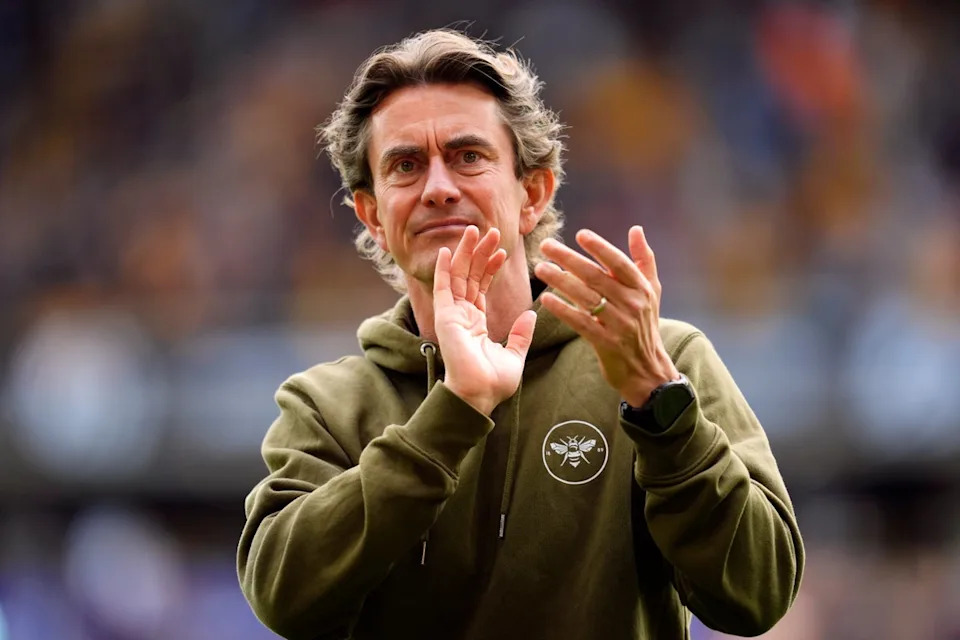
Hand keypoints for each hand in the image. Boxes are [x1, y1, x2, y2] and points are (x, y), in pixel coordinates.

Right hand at [434, 225, 536, 414]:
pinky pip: (444, 288)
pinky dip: (445, 269)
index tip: (502, 251)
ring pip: (459, 276)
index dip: (490, 268)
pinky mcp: (446, 317)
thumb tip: (531, 315)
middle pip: (470, 276)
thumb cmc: (494, 383)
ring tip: (475, 231)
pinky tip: (449, 250)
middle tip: (491, 231)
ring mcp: (452, 315)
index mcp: (476, 324)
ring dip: (466, 253)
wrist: (479, 395)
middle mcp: (462, 316)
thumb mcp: (514, 355)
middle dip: (480, 253)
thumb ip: (521, 334)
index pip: (481, 288)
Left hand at [534, 226, 678, 406]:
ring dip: (560, 280)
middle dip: (569, 259)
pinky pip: (581, 322)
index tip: (580, 234)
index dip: (600, 247)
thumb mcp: (652, 292)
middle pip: (596, 277)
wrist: (647, 370)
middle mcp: (632, 304)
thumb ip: (643, 260)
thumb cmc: (645, 325)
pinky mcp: (606, 343)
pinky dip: (563, 310)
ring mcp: (620, 325)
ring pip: (586, 297)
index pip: (619, 263)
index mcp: (642, 289)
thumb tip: (636, 229)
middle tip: (546, 246)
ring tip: (541, 268)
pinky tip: (546, 299)